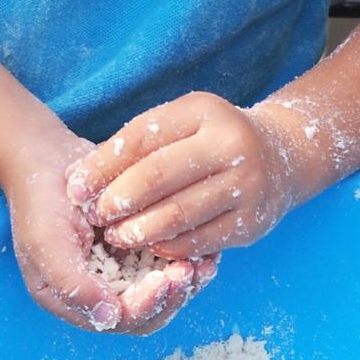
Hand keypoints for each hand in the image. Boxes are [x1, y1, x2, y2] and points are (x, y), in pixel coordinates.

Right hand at [0, 131, 210, 334]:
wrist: (46, 158)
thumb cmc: (41, 200)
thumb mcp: (47, 241)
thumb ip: (73, 284)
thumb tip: (108, 318)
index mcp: (75, 302)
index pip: (120, 320)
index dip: (145, 306)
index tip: (164, 280)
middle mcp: (101, 294)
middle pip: (147, 314)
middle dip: (172, 296)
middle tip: (191, 270)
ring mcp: (122, 273)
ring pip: (163, 293)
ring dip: (186, 283)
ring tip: (204, 263)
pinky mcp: (139, 251)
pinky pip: (168, 265)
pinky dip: (188, 260)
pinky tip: (205, 249)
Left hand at [64, 92, 297, 259]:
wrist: (283, 159)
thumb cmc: (212, 143)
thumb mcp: (181, 126)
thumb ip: (138, 146)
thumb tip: (80, 178)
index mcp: (203, 111)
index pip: (142, 138)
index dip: (103, 166)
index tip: (76, 188)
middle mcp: (230, 143)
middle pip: (158, 176)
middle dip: (119, 200)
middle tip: (97, 217)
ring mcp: (247, 184)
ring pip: (179, 213)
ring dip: (141, 229)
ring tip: (118, 237)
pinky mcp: (253, 222)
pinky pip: (201, 241)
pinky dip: (171, 247)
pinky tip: (152, 247)